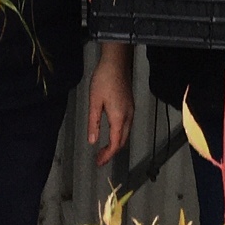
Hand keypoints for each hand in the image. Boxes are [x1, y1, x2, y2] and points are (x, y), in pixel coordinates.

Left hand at [87, 42, 132, 166]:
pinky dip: (119, 134)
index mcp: (119, 117)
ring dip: (116, 143)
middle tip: (100, 158)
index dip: (107, 155)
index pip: (116, 144)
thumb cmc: (103, 80)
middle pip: (122, 141)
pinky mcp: (130, 105)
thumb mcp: (94, 102)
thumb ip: (93, 123)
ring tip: (104, 148)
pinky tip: (111, 132)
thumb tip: (93, 141)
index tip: (99, 162)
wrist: (116, 62)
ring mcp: (131, 110)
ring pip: (125, 133)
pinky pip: (127, 125)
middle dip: (112, 152)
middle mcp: (128, 116)